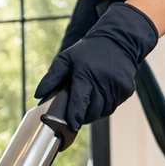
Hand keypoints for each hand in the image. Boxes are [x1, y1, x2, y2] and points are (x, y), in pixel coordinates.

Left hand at [33, 2, 157, 129]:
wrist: (119, 40)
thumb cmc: (89, 50)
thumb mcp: (66, 58)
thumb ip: (52, 77)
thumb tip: (38, 95)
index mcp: (86, 74)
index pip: (80, 102)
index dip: (74, 116)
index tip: (71, 125)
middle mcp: (104, 82)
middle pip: (92, 111)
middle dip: (82, 115)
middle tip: (75, 112)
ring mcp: (118, 87)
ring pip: (103, 111)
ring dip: (94, 112)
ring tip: (87, 102)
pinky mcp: (127, 90)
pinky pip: (113, 106)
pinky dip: (105, 106)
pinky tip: (100, 96)